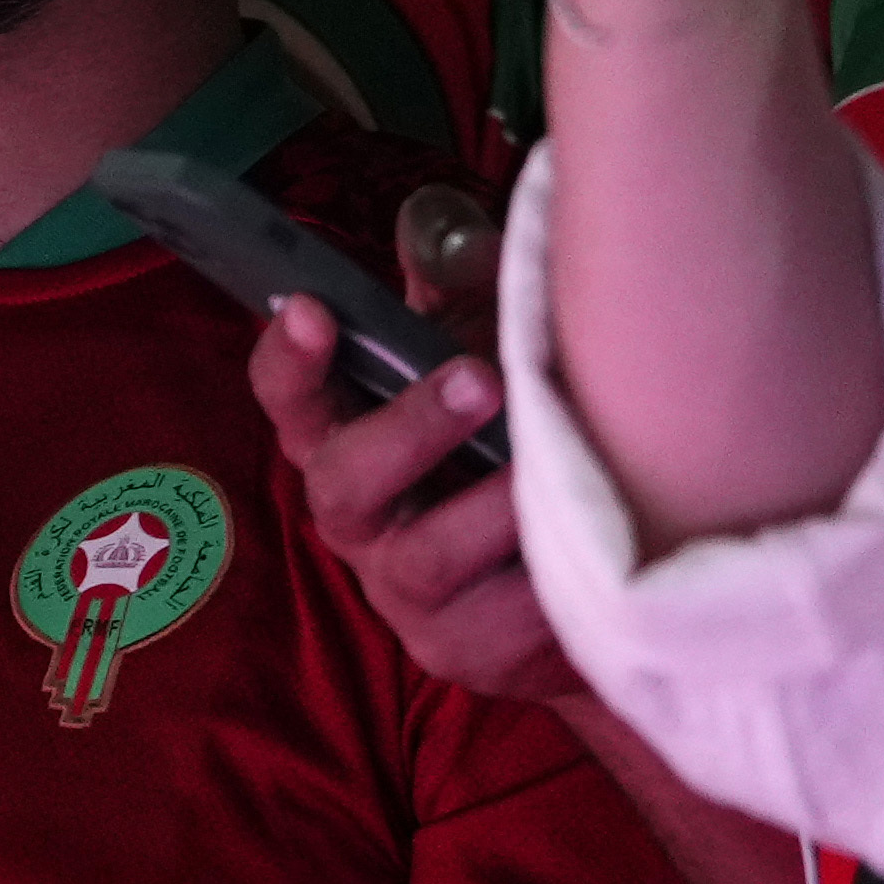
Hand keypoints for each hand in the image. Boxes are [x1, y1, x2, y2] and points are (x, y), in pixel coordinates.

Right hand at [254, 300, 568, 712]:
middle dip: (406, 430)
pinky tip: (593, 550)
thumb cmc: (504, 449)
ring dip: (487, 511)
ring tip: (549, 473)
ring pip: (423, 560)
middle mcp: (357, 520)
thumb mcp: (480, 356)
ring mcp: (403, 595)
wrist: (562, 591)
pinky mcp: (463, 654)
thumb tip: (447, 230)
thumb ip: (458, 294)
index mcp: (344, 440)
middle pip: (342, 482)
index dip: (291, 356)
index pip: (289, 397)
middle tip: (480, 380)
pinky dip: (548, 585)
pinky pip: (501, 624)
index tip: (313, 308)